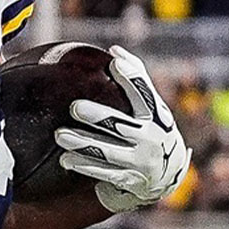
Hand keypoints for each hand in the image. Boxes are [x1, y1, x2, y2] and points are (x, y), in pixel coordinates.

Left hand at [54, 45, 191, 212]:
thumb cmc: (151, 127)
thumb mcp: (152, 106)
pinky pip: (103, 172)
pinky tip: (65, 159)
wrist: (168, 175)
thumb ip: (136, 77)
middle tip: (74, 107)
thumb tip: (114, 49)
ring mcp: (139, 161)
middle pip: (120, 125)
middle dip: (97, 116)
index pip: (145, 94)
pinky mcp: (128, 179)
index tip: (114, 63)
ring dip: (82, 144)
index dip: (132, 78)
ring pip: (107, 152)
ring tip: (60, 135)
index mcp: (155, 116)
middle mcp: (150, 138)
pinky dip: (84, 166)